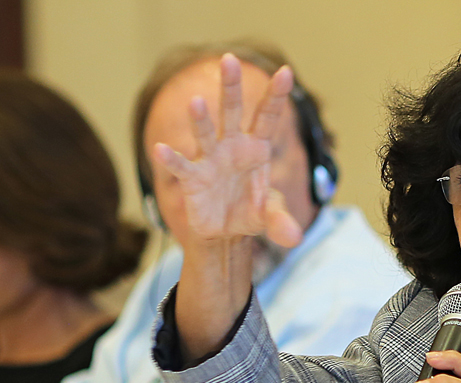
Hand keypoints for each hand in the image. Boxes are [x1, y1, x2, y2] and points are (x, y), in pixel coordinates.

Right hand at [153, 53, 302, 247]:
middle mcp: (232, 147)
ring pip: (206, 133)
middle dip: (231, 88)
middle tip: (229, 60)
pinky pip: (183, 167)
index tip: (286, 72)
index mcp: (257, 148)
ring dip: (201, 119)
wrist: (224, 233)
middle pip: (233, 112)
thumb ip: (282, 222)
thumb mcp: (270, 216)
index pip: (267, 118)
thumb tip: (295, 238)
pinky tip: (160, 150)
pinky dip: (172, 160)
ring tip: (196, 102)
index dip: (276, 97)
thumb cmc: (249, 212)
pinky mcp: (194, 180)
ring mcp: (211, 160)